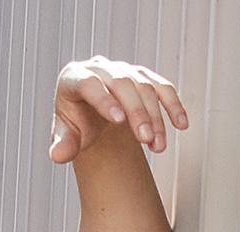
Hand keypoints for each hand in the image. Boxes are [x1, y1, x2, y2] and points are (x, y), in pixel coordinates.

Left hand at [50, 56, 186, 161]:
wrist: (90, 118)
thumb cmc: (75, 125)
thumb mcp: (65, 136)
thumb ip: (62, 145)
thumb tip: (58, 155)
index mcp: (74, 78)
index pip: (91, 84)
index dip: (105, 100)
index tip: (118, 121)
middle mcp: (99, 68)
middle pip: (123, 84)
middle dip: (137, 112)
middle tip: (145, 139)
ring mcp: (123, 70)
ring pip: (144, 86)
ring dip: (155, 117)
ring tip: (157, 146)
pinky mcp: (142, 77)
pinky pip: (161, 87)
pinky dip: (172, 105)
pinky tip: (180, 124)